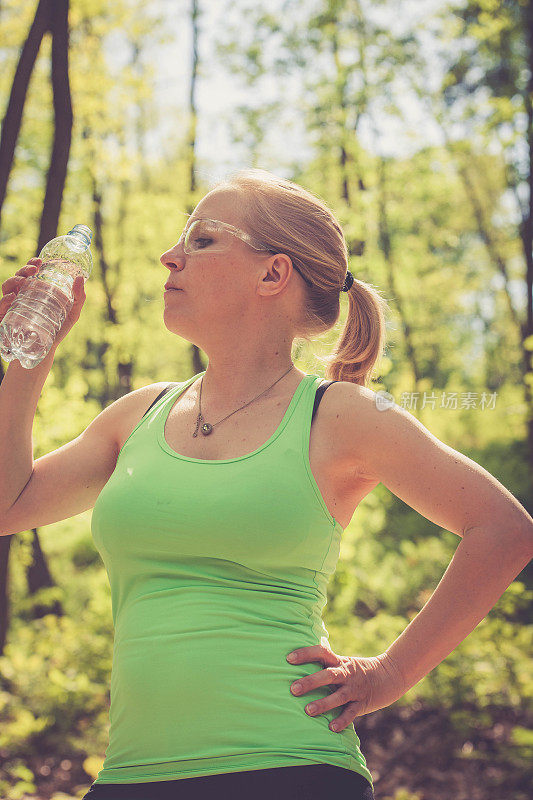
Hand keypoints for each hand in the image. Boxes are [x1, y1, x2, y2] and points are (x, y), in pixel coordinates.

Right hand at [1, 257, 85, 347]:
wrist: (46, 351)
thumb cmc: (57, 330)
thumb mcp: (71, 313)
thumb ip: (78, 298)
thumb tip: (80, 277)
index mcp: (35, 291)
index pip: (30, 273)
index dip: (32, 263)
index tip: (40, 261)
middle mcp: (22, 296)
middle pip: (18, 277)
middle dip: (23, 270)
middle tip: (34, 270)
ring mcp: (13, 306)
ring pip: (7, 288)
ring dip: (14, 281)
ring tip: (24, 281)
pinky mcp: (6, 318)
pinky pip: (2, 307)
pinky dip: (6, 300)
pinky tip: (13, 298)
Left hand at [286, 643, 405, 732]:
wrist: (389, 675)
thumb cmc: (358, 670)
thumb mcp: (343, 661)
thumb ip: (326, 660)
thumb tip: (303, 653)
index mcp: (340, 661)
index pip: (321, 652)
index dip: (306, 653)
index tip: (289, 658)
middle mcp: (346, 674)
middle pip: (328, 675)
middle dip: (310, 682)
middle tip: (293, 689)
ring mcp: (355, 689)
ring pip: (338, 696)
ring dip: (323, 703)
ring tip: (308, 711)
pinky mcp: (362, 703)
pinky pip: (351, 713)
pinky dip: (342, 720)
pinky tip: (331, 727)